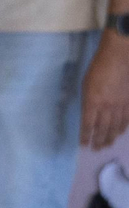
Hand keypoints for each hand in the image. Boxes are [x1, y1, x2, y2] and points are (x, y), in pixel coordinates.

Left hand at [82, 33, 128, 149]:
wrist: (118, 59)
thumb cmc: (98, 69)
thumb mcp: (85, 85)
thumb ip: (88, 101)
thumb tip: (89, 113)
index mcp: (92, 102)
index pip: (87, 124)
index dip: (85, 135)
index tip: (83, 144)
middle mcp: (107, 107)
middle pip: (103, 128)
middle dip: (99, 140)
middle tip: (97, 149)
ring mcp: (120, 106)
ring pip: (116, 126)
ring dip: (111, 137)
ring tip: (107, 145)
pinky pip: (127, 119)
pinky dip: (123, 127)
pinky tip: (121, 132)